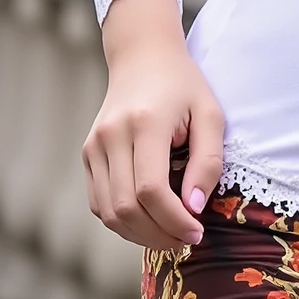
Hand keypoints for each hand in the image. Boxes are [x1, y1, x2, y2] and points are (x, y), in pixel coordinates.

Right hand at [83, 0, 223, 250]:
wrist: (143, 57)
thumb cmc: (183, 86)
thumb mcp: (210, 114)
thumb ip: (208, 161)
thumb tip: (194, 208)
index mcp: (144, 123)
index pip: (150, 190)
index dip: (174, 221)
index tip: (198, 232)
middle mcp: (111, 135)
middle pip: (126, 207)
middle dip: (159, 235)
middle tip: (187, 241)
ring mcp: (94, 146)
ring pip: (109, 212)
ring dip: (140, 235)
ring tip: (170, 236)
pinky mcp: (87, 154)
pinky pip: (99, 203)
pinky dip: (123, 222)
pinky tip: (149, 221)